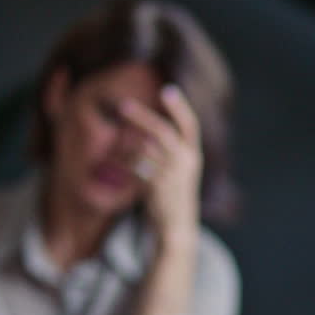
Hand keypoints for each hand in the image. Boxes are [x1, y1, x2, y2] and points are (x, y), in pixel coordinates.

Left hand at [119, 85, 201, 247]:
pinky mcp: (159, 187)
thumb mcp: (178, 168)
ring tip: (120, 150)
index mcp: (194, 155)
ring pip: (145, 150)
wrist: (178, 224)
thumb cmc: (174, 192)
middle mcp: (187, 162)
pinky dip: (128, 164)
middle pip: (162, 132)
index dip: (179, 107)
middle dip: (142, 117)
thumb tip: (143, 130)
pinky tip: (123, 167)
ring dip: (129, 147)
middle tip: (123, 105)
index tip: (167, 89)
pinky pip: (137, 167)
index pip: (190, 125)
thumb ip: (165, 149)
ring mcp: (173, 175)